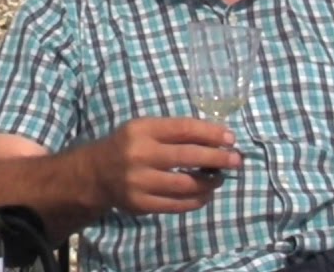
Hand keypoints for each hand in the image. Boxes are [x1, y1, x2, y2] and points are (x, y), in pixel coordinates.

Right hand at [90, 117, 239, 214]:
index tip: (231, 138)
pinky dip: (196, 201)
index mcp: (142, 130)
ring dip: (209, 183)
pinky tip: (205, 195)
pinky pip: (177, 205)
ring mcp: (139, 182)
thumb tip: (217, 139)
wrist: (97, 173)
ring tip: (219, 179)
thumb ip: (175, 132)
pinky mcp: (141, 204)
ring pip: (185, 184)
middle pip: (187, 156)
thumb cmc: (129, 145)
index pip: (183, 129)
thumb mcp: (146, 129)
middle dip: (217, 158)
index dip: (210, 133)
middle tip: (236, 160)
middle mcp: (139, 154)